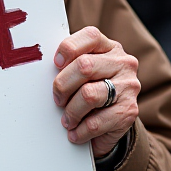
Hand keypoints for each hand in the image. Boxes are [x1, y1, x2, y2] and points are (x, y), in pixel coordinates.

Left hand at [52, 26, 139, 157]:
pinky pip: (96, 122)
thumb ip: (69, 64)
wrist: (114, 120)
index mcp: (108, 47)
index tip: (55, 64)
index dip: (68, 49)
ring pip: (89, 95)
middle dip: (62, 86)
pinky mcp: (129, 111)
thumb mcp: (82, 72)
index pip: (90, 36)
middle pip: (84, 66)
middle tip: (57, 100)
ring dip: (71, 111)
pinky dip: (80, 131)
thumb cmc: (91, 89)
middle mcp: (123, 63)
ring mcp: (128, 86)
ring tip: (67, 120)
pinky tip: (75, 133)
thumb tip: (41, 67)